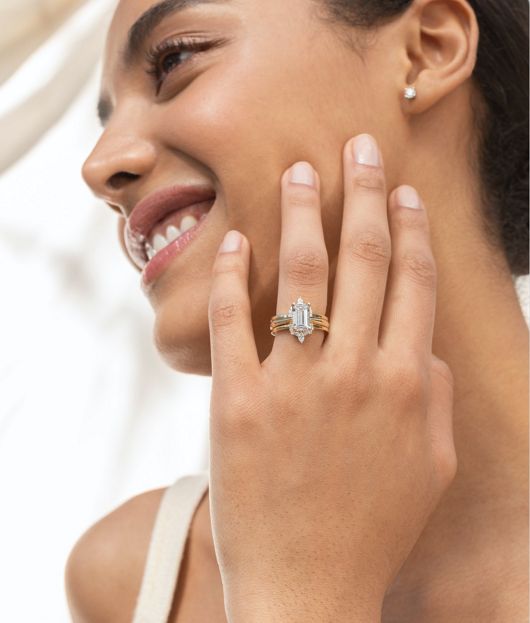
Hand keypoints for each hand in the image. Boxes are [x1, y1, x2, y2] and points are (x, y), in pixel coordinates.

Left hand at [207, 133, 455, 621]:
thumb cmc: (374, 528)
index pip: (412, 281)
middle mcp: (354, 370)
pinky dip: (232, 275)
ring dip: (304, 214)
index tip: (403, 192)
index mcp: (406, 381)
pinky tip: (235, 239)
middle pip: (363, 259)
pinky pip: (232, 321)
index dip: (410, 229)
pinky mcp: (238, 401)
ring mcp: (293, 383)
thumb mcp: (431, 466)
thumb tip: (421, 341)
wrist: (308, 586)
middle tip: (359, 149)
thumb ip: (434, 397)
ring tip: (300, 170)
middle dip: (364, 194)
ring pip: (302, 275)